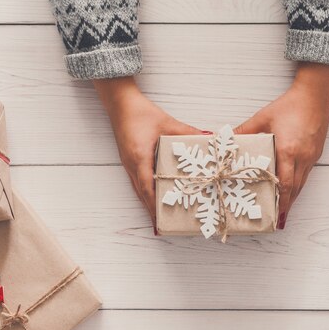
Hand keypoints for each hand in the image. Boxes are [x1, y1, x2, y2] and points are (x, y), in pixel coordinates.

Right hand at [93, 77, 200, 229]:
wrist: (120, 103)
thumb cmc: (141, 113)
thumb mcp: (167, 123)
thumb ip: (188, 132)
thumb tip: (209, 138)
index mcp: (139, 158)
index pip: (147, 188)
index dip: (154, 206)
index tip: (160, 222)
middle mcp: (131, 165)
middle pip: (141, 195)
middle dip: (151, 211)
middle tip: (163, 227)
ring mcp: (128, 164)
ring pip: (138, 190)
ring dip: (147, 204)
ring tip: (158, 218)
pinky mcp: (129, 160)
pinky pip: (138, 182)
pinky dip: (146, 192)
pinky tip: (154, 196)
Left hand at [235, 62, 328, 228]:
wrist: (315, 95)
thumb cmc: (289, 106)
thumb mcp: (263, 118)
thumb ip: (244, 131)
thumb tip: (225, 138)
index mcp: (288, 151)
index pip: (284, 183)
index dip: (280, 201)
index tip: (274, 215)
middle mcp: (302, 158)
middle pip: (295, 189)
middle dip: (286, 206)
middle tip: (276, 220)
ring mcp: (311, 157)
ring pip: (302, 184)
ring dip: (293, 197)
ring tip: (283, 211)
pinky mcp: (316, 153)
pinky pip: (306, 174)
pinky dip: (298, 185)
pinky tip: (291, 189)